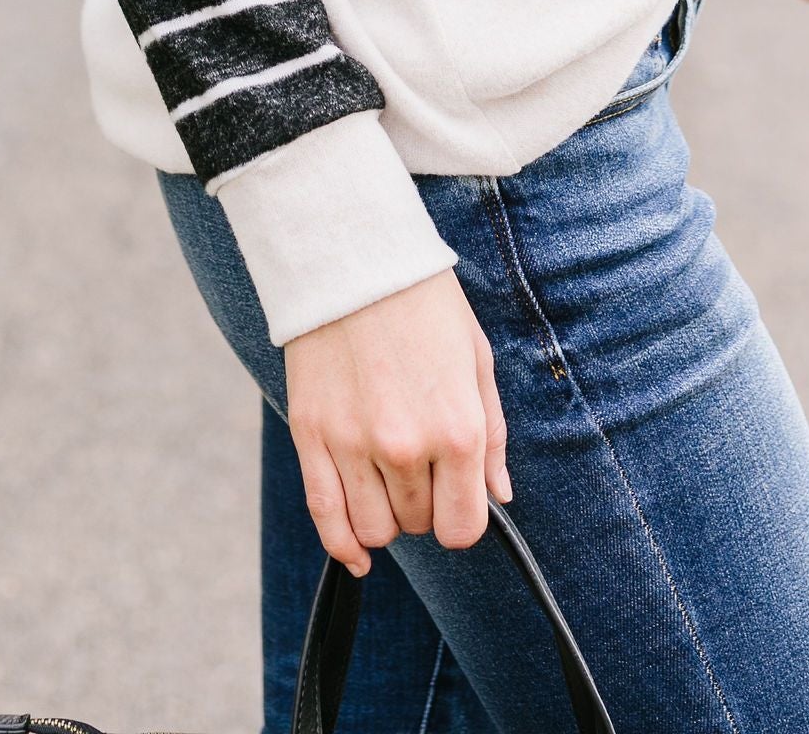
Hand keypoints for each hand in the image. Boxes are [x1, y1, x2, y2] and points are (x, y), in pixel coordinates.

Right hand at [284, 268, 509, 576]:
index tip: (456, 499)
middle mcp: (406, 446)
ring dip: (386, 516)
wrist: (355, 258)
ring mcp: (353, 444)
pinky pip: (326, 516)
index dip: (461, 519)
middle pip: (417, 524)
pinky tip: (357, 552)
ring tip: (389, 478)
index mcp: (457, 428)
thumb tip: (498, 496)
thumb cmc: (425, 304)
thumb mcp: (477, 359)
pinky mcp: (311, 435)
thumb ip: (492, 436)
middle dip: (424, 503)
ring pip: (373, 529)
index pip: (462, 526)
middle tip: (421, 461)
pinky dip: (343, 545)